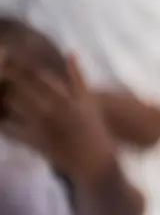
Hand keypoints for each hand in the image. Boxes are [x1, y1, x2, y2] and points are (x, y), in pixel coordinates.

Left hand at [1, 54, 115, 181]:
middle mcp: (50, 110)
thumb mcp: (88, 102)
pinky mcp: (33, 142)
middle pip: (18, 88)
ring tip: (0, 94)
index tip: (6, 56)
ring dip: (2, 98)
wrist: (95, 161)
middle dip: (3, 80)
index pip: (35, 75)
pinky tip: (2, 119)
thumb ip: (78, 77)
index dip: (17, 65)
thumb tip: (70, 53)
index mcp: (63, 97)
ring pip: (10, 105)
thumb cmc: (94, 130)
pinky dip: (2, 121)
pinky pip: (10, 128)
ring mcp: (40, 126)